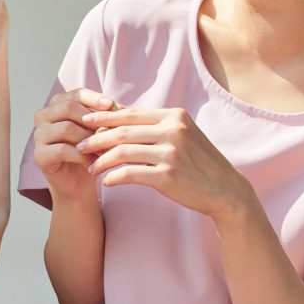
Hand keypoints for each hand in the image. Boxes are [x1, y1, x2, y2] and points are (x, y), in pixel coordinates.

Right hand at [32, 88, 114, 202]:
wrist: (79, 181)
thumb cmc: (89, 150)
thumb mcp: (98, 130)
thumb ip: (105, 116)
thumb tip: (122, 108)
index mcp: (56, 105)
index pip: (75, 94)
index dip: (93, 98)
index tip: (111, 105)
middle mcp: (43, 117)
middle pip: (67, 107)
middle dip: (91, 118)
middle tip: (109, 130)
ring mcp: (39, 136)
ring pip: (65, 128)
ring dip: (88, 138)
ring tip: (105, 147)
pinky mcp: (39, 155)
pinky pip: (62, 150)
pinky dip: (81, 155)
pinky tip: (94, 161)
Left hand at [78, 107, 257, 223]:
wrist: (224, 189)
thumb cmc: (196, 162)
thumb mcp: (180, 135)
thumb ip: (153, 126)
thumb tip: (119, 114)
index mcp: (174, 116)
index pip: (129, 114)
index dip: (103, 117)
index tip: (84, 122)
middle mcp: (173, 130)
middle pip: (122, 131)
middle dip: (96, 139)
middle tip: (79, 146)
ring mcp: (171, 153)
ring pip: (122, 152)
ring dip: (101, 161)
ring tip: (91, 168)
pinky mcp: (168, 176)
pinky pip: (130, 174)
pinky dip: (114, 177)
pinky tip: (107, 182)